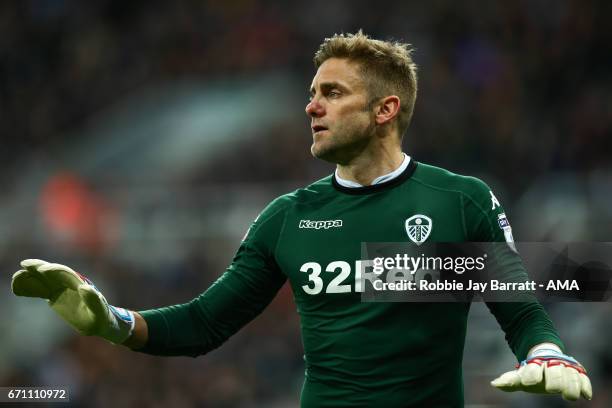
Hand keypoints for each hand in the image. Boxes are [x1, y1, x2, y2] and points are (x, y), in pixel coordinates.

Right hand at [12, 259, 133, 343]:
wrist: (99, 322)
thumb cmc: (101, 317)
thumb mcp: (100, 311)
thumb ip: (93, 299)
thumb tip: (84, 287)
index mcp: (80, 285)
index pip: (66, 275)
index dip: (55, 271)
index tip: (43, 269)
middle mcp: (69, 284)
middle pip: (53, 273)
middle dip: (40, 268)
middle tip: (25, 264)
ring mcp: (61, 289)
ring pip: (43, 281)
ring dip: (30, 278)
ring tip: (16, 278)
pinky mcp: (55, 296)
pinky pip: (39, 291)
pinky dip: (29, 289)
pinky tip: (17, 288)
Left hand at [491, 347, 591, 400]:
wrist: (547, 357)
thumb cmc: (532, 373)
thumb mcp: (520, 377)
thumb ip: (509, 381)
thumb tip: (494, 384)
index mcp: (534, 366)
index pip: (532, 371)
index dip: (531, 375)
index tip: (529, 383)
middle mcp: (550, 365)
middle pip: (554, 373)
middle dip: (554, 380)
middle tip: (552, 388)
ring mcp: (565, 367)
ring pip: (571, 375)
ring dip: (570, 385)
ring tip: (567, 395)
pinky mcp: (578, 372)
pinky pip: (584, 378)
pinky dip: (584, 386)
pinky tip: (584, 395)